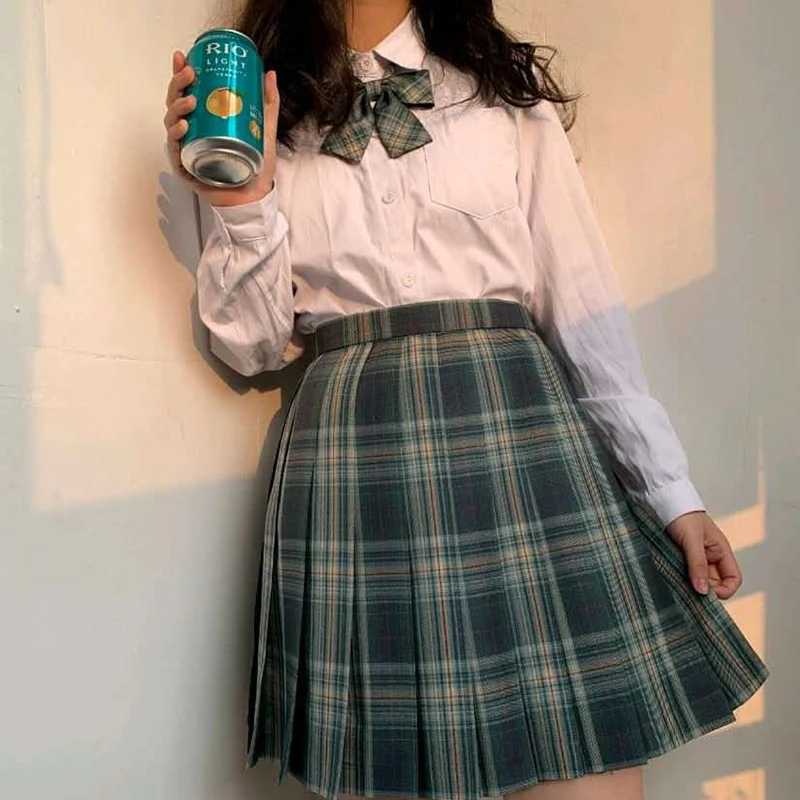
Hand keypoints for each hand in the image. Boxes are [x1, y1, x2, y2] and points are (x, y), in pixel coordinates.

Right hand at [164, 50, 279, 207]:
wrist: (255, 195)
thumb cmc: (255, 164)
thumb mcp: (264, 129)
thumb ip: (268, 103)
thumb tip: (269, 74)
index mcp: (204, 119)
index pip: (188, 91)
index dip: (181, 73)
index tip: (183, 57)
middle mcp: (192, 131)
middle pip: (175, 102)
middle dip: (178, 85)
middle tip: (190, 75)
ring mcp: (187, 148)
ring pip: (172, 122)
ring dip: (177, 107)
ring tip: (190, 101)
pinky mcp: (186, 167)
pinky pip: (175, 149)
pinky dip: (176, 136)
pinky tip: (183, 126)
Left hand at [665, 510, 741, 599]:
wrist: (664, 502)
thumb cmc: (683, 515)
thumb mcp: (692, 540)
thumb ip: (698, 564)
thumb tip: (703, 591)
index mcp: (721, 552)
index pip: (733, 579)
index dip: (725, 590)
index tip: (707, 593)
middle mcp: (711, 558)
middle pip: (715, 584)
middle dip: (705, 590)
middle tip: (689, 590)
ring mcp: (696, 559)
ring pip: (699, 581)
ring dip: (691, 585)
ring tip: (679, 583)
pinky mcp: (682, 559)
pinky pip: (686, 575)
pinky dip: (681, 579)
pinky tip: (673, 578)